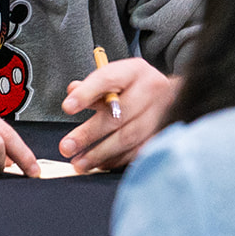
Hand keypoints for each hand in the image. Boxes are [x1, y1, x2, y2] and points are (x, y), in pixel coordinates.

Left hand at [58, 56, 177, 172]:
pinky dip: (116, 160)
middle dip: (89, 133)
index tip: (67, 107)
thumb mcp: (114, 76)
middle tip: (66, 147)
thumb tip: (72, 91)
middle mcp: (151, 90)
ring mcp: (160, 113)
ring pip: (128, 137)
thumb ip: (92, 85)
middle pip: (118, 114)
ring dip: (100, 153)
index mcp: (135, 71)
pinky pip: (138, 150)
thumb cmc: (132, 85)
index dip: (87, 93)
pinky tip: (100, 165)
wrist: (168, 94)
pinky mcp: (162, 133)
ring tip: (79, 163)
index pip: (109, 79)